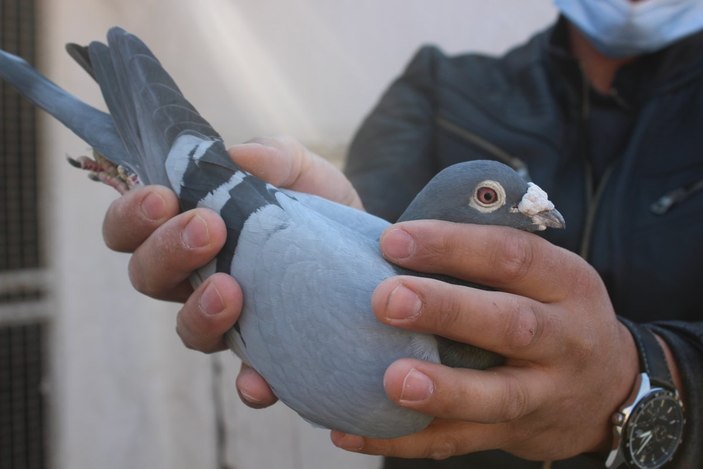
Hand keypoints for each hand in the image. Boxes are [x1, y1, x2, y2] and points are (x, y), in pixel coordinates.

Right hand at [102, 136, 361, 407]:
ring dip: (200, 312)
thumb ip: (272, 155)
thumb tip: (238, 157)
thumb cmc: (315, 202)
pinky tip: (260, 378)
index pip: (131, 228)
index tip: (164, 197)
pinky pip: (247, 379)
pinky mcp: (269, 353)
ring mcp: (229, 320)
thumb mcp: (299, 169)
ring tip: (230, 289)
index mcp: (186, 228)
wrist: (365, 246)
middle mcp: (196, 278)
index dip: (132, 216)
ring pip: (188, 330)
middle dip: (168, 251)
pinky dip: (250, 382)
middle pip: (149, 276)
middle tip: (208, 229)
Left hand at [331, 220, 639, 460]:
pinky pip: (460, 442)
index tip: (393, 239)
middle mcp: (564, 338)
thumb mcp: (547, 274)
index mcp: (565, 282)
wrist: (613, 388)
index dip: (452, 246)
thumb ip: (490, 256)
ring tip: (392, 383)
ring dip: (443, 390)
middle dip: (447, 310)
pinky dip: (405, 442)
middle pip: (510, 325)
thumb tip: (397, 237)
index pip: (511, 255)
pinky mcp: (517, 434)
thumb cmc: (554, 312)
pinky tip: (352, 431)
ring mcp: (545, 394)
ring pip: (497, 396)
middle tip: (387, 300)